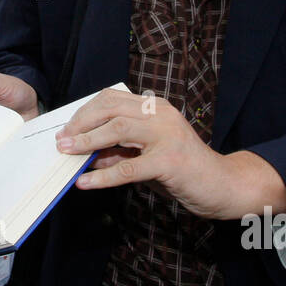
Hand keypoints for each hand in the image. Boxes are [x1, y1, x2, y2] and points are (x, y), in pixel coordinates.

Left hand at [54, 88, 235, 219]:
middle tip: (63, 141)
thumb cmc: (183, 170)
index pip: (112, 99)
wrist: (222, 185)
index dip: (85, 112)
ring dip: (88, 141)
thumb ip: (118, 153)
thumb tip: (86, 155)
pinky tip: (85, 183)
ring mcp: (167, 136)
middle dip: (82, 123)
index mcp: (156, 108)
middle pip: (111, 109)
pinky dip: (103, 176)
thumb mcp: (146, 157)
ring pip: (118, 129)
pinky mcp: (170, 161)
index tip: (67, 129)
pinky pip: (129, 168)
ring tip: (67, 153)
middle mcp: (161, 115)